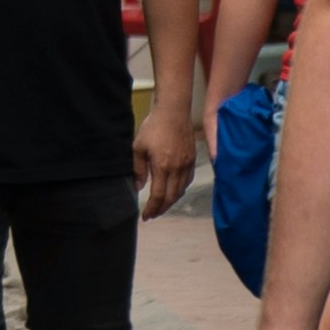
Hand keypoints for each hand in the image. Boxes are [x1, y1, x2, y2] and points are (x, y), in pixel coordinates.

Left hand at [135, 101, 196, 217]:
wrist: (174, 112)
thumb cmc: (153, 128)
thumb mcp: (138, 147)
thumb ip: (138, 169)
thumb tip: (138, 188)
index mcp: (162, 167)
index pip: (158, 196)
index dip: (152, 209)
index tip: (145, 216)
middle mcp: (177, 169)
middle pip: (171, 197)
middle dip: (161, 209)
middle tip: (153, 214)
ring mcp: (187, 165)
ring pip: (181, 190)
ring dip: (171, 201)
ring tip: (161, 205)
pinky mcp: (192, 160)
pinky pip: (187, 181)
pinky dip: (180, 190)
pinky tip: (173, 190)